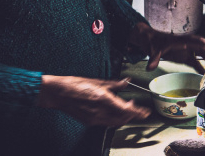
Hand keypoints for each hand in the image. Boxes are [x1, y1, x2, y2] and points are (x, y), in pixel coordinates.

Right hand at [36, 75, 150, 126]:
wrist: (58, 94)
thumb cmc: (75, 85)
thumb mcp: (97, 81)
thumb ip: (114, 84)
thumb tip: (126, 82)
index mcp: (102, 98)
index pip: (126, 109)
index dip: (138, 112)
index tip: (145, 112)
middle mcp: (99, 111)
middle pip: (122, 119)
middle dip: (132, 115)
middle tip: (138, 108)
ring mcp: (94, 118)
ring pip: (115, 122)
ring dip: (124, 117)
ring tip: (128, 109)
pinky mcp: (89, 121)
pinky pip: (106, 123)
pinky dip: (114, 119)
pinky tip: (115, 111)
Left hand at [130, 22, 204, 72]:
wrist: (152, 42)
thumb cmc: (154, 43)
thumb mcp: (154, 51)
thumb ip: (153, 59)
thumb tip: (150, 67)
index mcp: (179, 41)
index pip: (191, 40)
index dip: (199, 42)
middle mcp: (186, 45)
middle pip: (200, 47)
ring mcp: (187, 51)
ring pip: (200, 55)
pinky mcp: (186, 58)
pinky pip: (196, 63)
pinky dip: (201, 68)